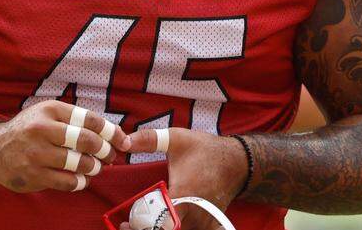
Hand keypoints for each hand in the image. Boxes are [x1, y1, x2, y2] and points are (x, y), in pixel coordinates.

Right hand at [0, 101, 130, 193]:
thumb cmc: (28, 131)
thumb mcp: (47, 113)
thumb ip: (75, 119)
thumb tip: (111, 132)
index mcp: (50, 110)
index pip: (89, 119)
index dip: (110, 131)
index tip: (121, 139)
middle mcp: (42, 130)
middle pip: (87, 140)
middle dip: (105, 150)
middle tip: (110, 155)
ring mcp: (37, 154)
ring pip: (79, 163)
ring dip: (94, 167)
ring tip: (95, 167)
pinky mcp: (33, 176)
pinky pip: (68, 182)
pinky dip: (81, 182)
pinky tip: (82, 178)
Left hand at [127, 128, 246, 229]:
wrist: (237, 162)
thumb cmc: (205, 150)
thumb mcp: (177, 139)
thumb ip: (149, 139)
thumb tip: (124, 141)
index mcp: (183, 195)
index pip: (159, 223)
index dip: (140, 226)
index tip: (125, 224)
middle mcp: (195, 214)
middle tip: (128, 226)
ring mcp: (203, 222)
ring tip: (145, 224)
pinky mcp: (208, 226)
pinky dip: (176, 229)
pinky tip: (165, 225)